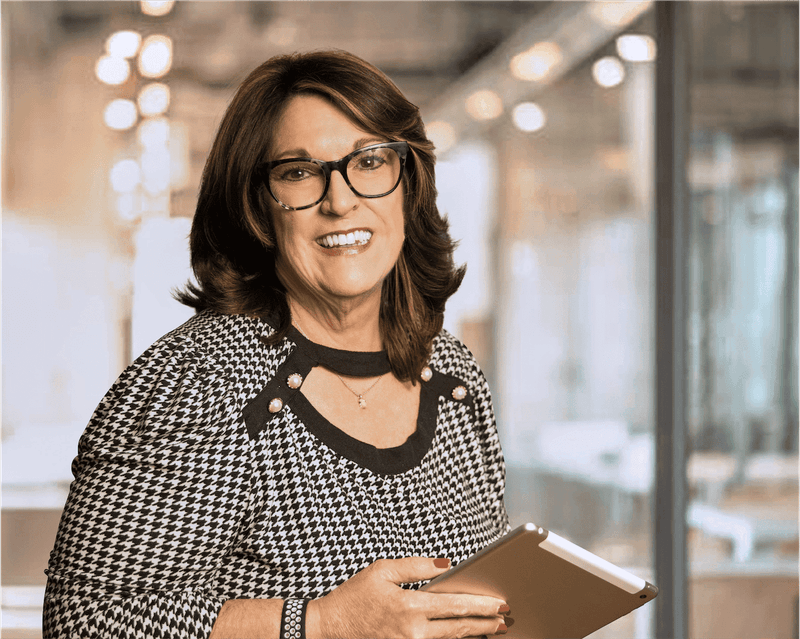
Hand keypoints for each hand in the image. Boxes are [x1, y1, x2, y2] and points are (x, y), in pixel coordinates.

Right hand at [306, 557, 508, 638]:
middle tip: (505, 618)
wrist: (330, 628)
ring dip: (474, 635)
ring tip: (493, 630)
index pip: (454, 605)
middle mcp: (412, 632)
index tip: (499, 602)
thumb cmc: (353, 598)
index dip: (480, 605)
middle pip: (458, 628)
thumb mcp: (381, 571)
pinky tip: (465, 637)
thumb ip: (416, 566)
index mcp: (408, 607)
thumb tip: (446, 563)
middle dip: (485, 624)